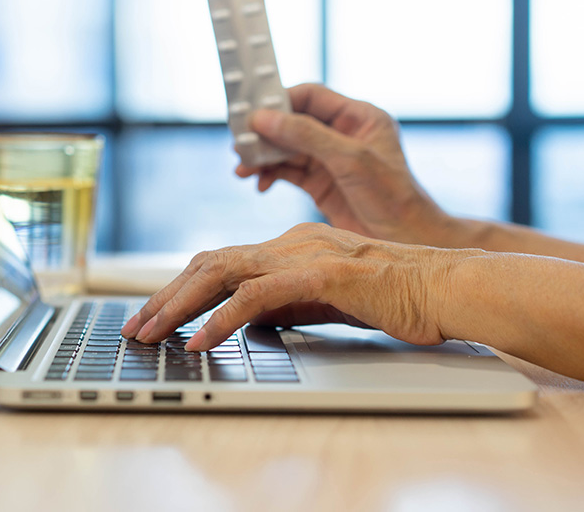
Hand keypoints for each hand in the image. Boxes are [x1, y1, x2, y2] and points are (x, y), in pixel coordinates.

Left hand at [120, 223, 461, 351]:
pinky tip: (200, 341)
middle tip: (135, 327)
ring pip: (222, 273)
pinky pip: (256, 296)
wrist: (447, 288)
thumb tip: (246, 322)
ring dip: (179, 305)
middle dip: (165, 296)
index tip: (155, 316)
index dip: (181, 288)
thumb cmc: (397, 297)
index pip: (221, 262)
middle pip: (209, 263)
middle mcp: (289, 242)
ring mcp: (303, 254)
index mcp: (290, 245)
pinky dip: (221, 319)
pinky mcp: (320, 274)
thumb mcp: (327, 300)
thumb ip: (286, 304)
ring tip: (151, 334)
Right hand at [237, 83, 454, 245]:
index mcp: (359, 117)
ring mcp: (331, 160)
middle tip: (239, 143)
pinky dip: (270, 175)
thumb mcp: (349, 159)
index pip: (311, 96)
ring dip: (263, 156)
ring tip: (242, 169)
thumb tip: (263, 117)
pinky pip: (288, 171)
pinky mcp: (321, 184)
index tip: (251, 113)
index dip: (279, 101)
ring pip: (286, 148)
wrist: (407, 242)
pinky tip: (260, 184)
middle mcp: (343, 135)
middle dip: (265, 132)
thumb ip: (306, 135)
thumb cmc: (392, 197)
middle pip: (293, 122)